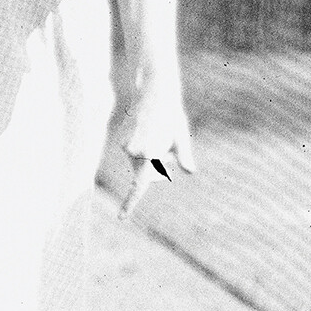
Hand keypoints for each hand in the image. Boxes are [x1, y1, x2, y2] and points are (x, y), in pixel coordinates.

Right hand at [114, 78, 197, 218]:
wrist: (155, 92)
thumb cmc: (172, 116)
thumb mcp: (180, 139)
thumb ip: (184, 157)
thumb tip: (190, 171)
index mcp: (148, 156)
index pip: (139, 186)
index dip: (129, 203)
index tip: (121, 219)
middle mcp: (133, 152)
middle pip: (144, 174)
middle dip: (158, 170)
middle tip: (170, 155)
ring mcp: (124, 145)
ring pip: (139, 161)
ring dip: (151, 156)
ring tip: (160, 135)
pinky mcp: (121, 137)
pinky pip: (133, 151)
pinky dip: (142, 147)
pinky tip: (150, 130)